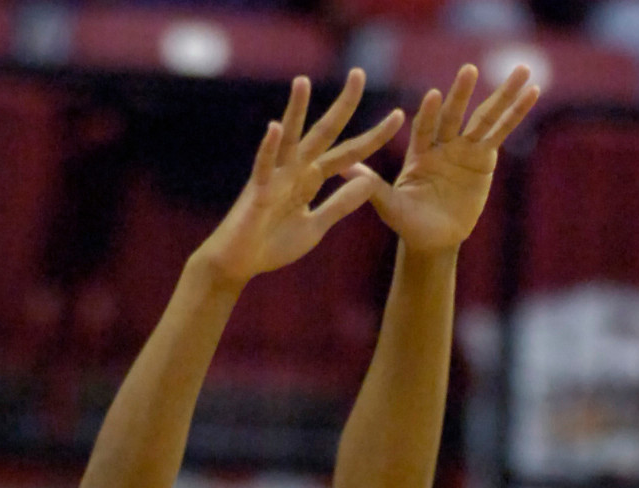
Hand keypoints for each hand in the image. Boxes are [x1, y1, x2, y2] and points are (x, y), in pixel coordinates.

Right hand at [197, 71, 403, 289]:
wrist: (240, 263)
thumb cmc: (273, 244)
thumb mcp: (317, 226)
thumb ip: (340, 204)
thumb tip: (369, 181)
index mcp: (311, 177)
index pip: (349, 153)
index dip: (373, 137)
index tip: (398, 116)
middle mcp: (295, 169)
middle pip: (325, 133)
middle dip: (343, 106)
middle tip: (360, 73)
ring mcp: (275, 178)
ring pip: (289, 138)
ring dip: (296, 110)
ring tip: (303, 81)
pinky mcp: (257, 192)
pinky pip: (264, 166)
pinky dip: (268, 148)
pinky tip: (274, 127)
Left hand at [356, 64, 539, 255]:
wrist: (433, 239)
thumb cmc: (408, 223)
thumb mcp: (390, 206)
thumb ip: (371, 187)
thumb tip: (342, 171)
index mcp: (420, 152)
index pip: (425, 129)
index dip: (429, 114)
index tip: (432, 97)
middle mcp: (443, 144)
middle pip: (455, 115)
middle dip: (462, 94)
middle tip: (470, 70)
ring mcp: (466, 148)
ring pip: (485, 117)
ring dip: (503, 94)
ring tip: (522, 70)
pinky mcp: (485, 158)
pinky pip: (502, 132)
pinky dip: (517, 113)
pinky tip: (533, 92)